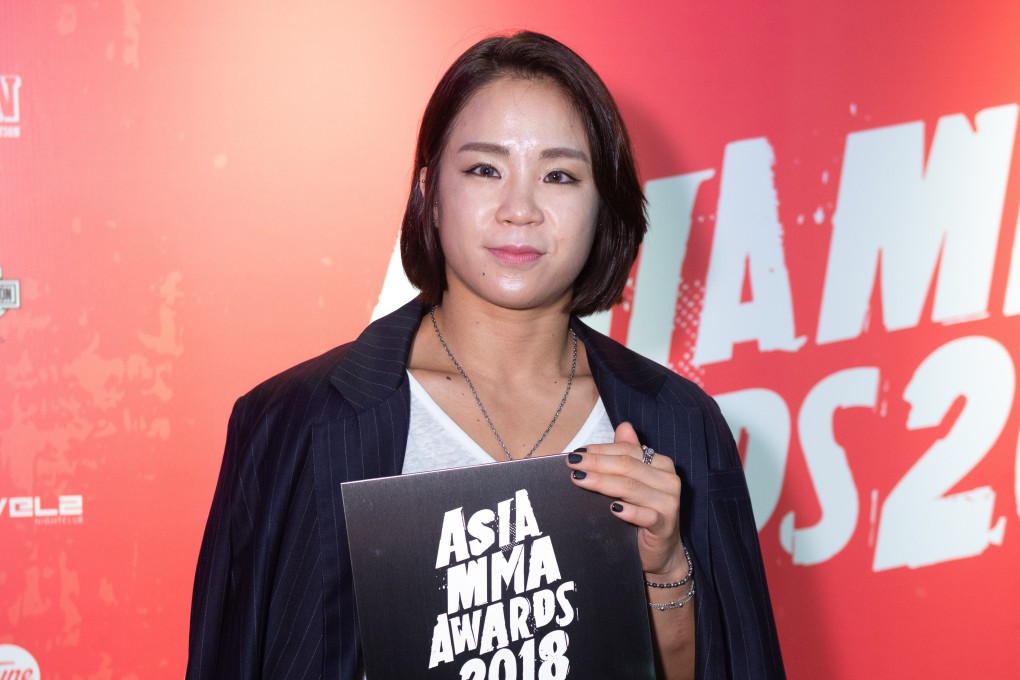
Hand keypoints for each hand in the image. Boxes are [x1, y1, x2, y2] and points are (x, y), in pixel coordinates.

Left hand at [566, 422, 687, 577]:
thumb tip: (624, 426)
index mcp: (660, 464)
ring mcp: (669, 503)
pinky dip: (629, 511)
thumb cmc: (644, 513)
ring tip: (580, 480)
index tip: (576, 453)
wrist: (661, 552)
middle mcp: (668, 480)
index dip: (600, 450)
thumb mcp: (634, 482)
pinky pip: (646, 515)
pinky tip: (612, 508)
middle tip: (572, 464)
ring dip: (603, 483)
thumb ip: (628, 455)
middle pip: (627, 466)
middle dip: (596, 463)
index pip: (627, 450)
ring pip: (631, 487)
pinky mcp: (666, 525)